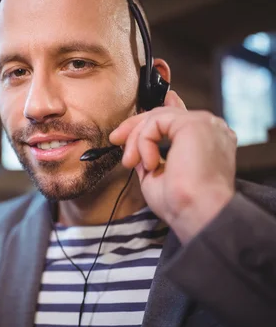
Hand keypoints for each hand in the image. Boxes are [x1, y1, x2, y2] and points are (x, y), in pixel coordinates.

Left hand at [109, 91, 236, 243]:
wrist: (198, 212)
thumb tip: (133, 143)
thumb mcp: (158, 174)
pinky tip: (149, 164)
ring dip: (136, 139)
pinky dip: (144, 141)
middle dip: (134, 127)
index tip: (126, 128)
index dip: (152, 117)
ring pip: (157, 117)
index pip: (178, 117)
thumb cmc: (182, 202)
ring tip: (131, 163)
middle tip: (115, 141)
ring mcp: (205, 123)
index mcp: (209, 140)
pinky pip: (156, 121)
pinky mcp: (194, 122)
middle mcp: (211, 128)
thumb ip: (150, 154)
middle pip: (163, 114)